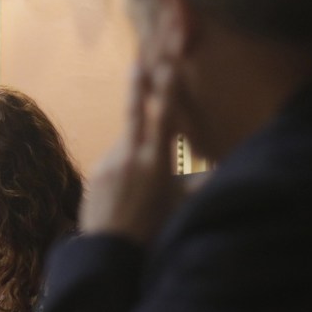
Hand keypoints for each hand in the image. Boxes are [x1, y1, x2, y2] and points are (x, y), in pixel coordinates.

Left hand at [80, 63, 179, 243]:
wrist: (108, 254)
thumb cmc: (152, 234)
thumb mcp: (180, 208)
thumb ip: (195, 186)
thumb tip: (216, 175)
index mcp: (155, 162)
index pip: (164, 116)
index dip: (166, 87)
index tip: (167, 61)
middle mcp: (130, 157)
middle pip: (135, 112)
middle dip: (139, 84)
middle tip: (140, 57)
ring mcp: (109, 164)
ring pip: (127, 144)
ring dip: (137, 151)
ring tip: (141, 187)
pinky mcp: (95, 175)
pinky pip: (114, 163)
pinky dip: (125, 169)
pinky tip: (128, 194)